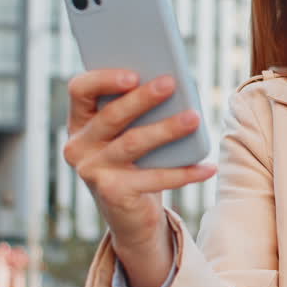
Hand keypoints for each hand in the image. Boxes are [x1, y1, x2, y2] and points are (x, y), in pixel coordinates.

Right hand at [63, 69, 216, 252]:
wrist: (129, 212)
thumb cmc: (135, 159)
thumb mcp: (132, 130)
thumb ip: (141, 108)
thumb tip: (175, 86)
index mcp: (81, 121)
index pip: (79, 90)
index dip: (103, 79)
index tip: (133, 73)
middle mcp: (79, 146)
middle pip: (111, 116)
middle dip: (142, 98)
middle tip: (171, 83)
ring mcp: (92, 171)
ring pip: (133, 143)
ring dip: (166, 129)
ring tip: (194, 118)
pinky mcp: (112, 193)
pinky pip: (153, 178)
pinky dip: (184, 173)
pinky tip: (208, 166)